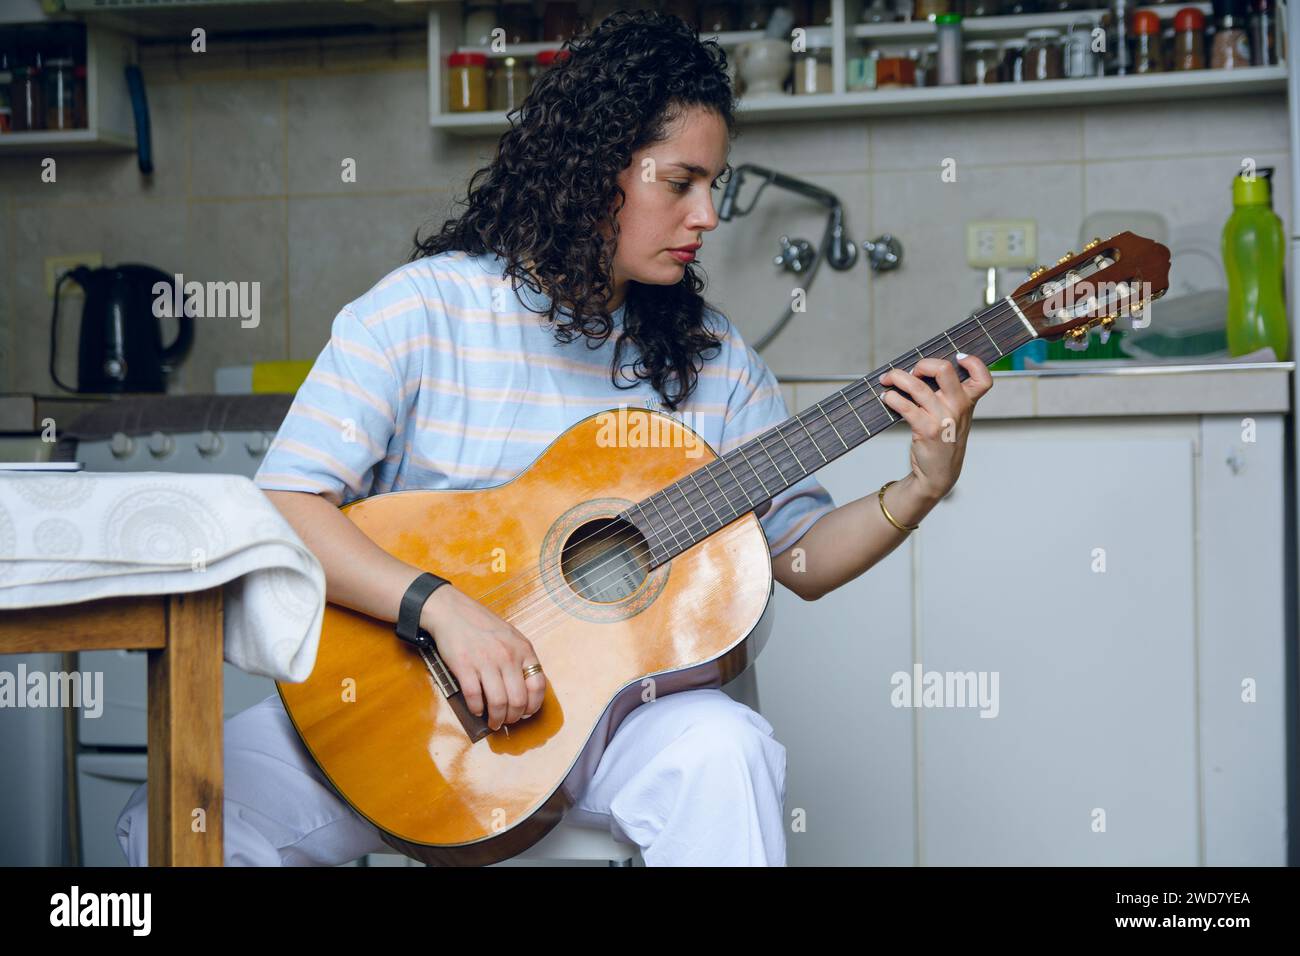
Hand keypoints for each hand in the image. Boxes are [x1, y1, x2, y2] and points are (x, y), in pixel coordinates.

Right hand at [420, 585, 546, 730]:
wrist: (453, 611)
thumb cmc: (482, 625)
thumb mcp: (511, 637)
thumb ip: (520, 659)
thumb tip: (524, 691)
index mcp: (523, 649)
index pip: (538, 685)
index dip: (533, 705)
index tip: (526, 712)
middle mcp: (507, 656)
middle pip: (518, 700)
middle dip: (513, 717)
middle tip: (507, 721)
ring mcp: (486, 661)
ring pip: (499, 703)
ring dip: (496, 719)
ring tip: (494, 722)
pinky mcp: (465, 666)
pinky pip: (474, 697)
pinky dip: (477, 708)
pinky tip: (477, 709)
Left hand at [879, 354, 993, 499]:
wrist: (939, 473)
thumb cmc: (944, 440)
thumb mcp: (955, 417)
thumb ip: (948, 395)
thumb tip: (919, 370)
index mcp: (969, 402)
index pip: (983, 378)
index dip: (972, 362)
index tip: (957, 358)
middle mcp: (958, 408)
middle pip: (944, 370)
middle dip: (922, 364)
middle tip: (911, 371)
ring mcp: (943, 419)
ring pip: (917, 386)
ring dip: (897, 378)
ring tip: (887, 380)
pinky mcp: (926, 430)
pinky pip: (905, 406)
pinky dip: (892, 398)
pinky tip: (887, 398)